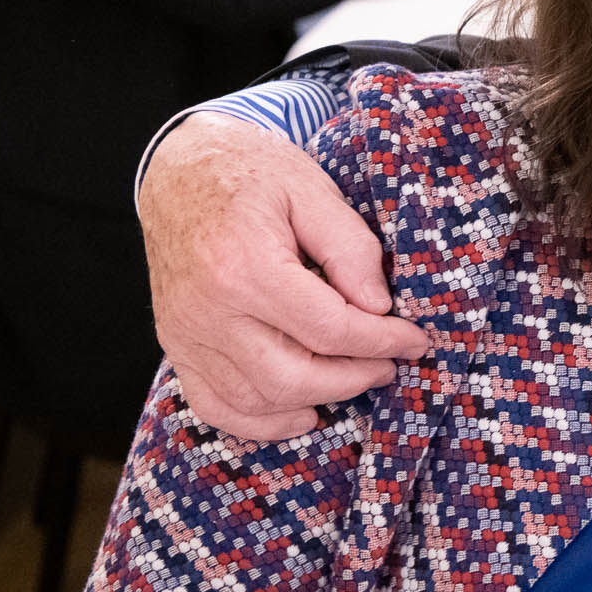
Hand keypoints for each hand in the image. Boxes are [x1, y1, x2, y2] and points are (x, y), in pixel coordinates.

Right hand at [141, 113, 423, 440]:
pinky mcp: (176, 345)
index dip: (382, 342)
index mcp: (245, 266)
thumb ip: (350, 248)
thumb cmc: (251, 172)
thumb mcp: (312, 190)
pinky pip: (214, 406)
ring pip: (256, 399)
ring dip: (315, 399)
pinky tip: (301, 411)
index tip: (415, 341)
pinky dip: (260, 421)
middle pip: (292, 376)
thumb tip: (378, 306)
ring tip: (356, 378)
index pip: (329, 328)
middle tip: (389, 363)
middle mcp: (208, 310)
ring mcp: (185, 334)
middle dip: (354, 377)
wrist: (178, 170)